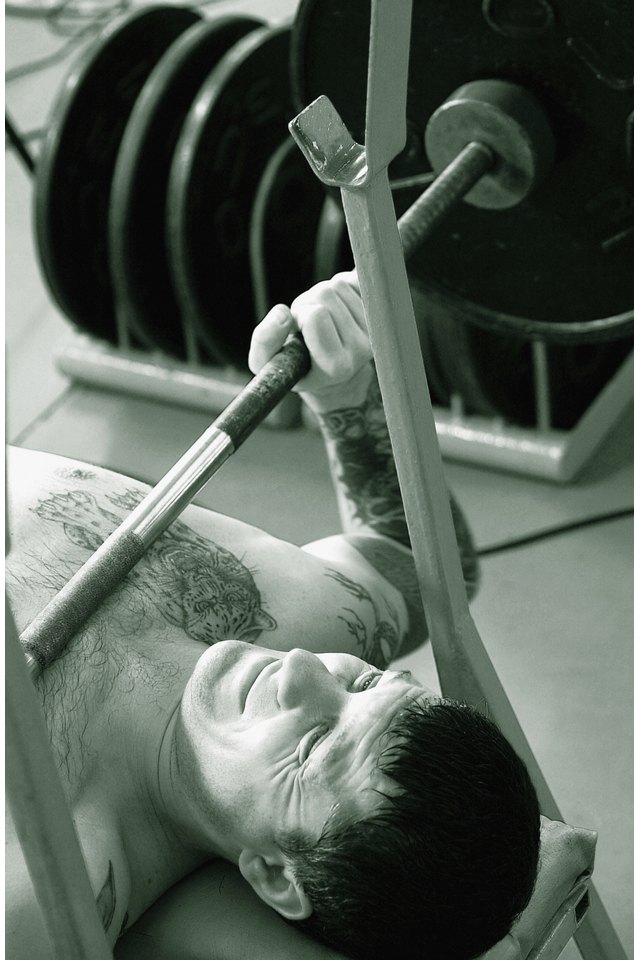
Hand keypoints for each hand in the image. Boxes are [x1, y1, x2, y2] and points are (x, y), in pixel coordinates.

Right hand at [248, 271, 372, 405]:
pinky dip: (340, 286)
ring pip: (339, 284)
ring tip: (322, 318)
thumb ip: (265, 341)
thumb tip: (282, 312)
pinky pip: (354, 278)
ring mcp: (376, 329)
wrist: (332, 373)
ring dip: (323, 295)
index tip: (298, 330)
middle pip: (327, 295)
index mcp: (336, 366)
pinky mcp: (383, 311)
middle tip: (308, 323)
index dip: (300, 315)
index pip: (316, 316)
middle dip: (309, 302)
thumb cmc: (294, 365)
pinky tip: (338, 307)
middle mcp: (362, 350)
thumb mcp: (268, 363)